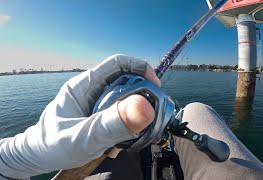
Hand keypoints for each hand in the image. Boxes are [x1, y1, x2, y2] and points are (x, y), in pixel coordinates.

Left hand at [0, 54, 160, 178]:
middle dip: (141, 98)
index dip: (140, 68)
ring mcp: (97, 104)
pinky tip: (117, 146)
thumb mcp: (83, 137)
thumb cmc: (52, 145)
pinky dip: (125, 130)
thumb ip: (111, 124)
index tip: (156, 86)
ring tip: (128, 138)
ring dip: (133, 118)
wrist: (38, 157)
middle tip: (147, 119)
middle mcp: (93, 90)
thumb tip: (144, 108)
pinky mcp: (100, 117)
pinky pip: (120, 116)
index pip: (118, 63)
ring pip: (126, 101)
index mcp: (85, 85)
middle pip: (127, 82)